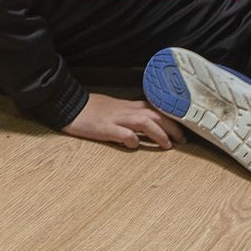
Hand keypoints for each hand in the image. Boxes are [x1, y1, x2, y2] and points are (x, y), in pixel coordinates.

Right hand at [62, 93, 186, 149]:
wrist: (68, 105)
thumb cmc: (90, 108)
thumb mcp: (113, 108)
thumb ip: (129, 113)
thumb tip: (146, 122)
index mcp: (128, 105)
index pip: (155, 107)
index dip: (171, 117)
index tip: (182, 128)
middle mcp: (125, 110)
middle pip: (155, 114)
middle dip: (172, 127)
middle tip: (182, 140)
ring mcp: (115, 119)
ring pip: (145, 122)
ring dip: (159, 134)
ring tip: (168, 145)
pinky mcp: (104, 128)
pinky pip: (123, 133)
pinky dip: (132, 140)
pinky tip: (134, 145)